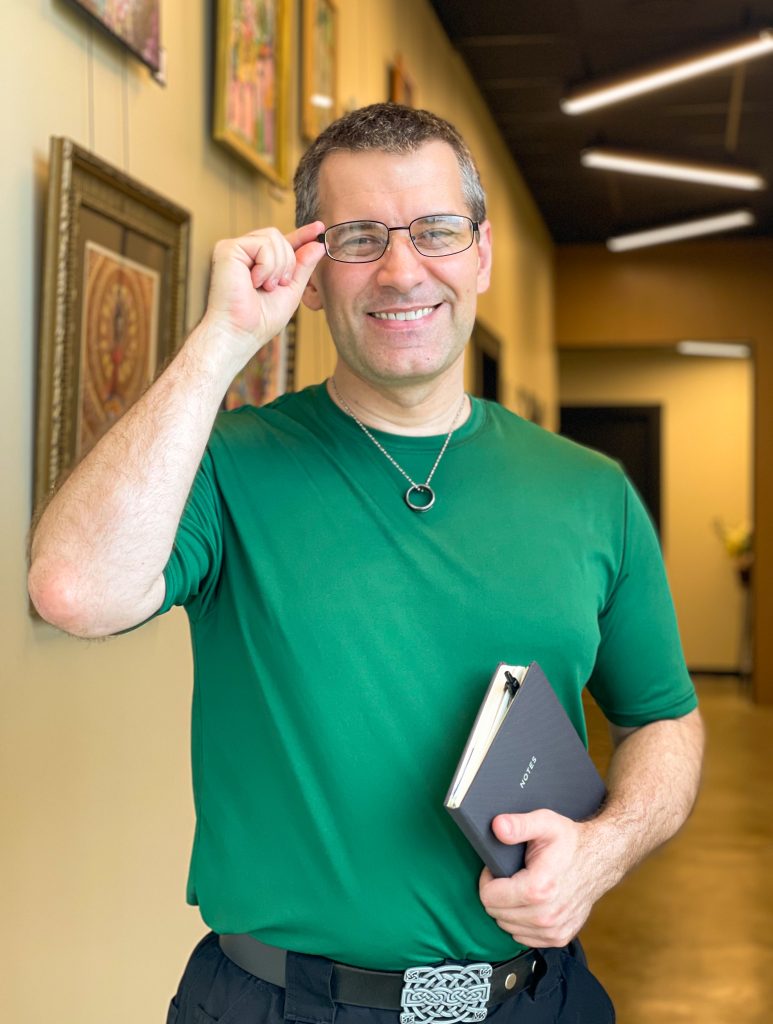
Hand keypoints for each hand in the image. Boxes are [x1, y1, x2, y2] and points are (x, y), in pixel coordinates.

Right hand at [201, 222, 325, 368]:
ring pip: (273, 237)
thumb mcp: (292, 290)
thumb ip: (303, 266)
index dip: (302, 235)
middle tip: (278, 285)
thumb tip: (318, 244)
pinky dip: (266, 266)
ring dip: (278, 266)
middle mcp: (245, 253)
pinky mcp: (227, 249)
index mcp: (258, 263)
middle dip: (288, 262)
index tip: (320, 227)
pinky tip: (254, 282)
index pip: (283, 243)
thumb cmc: (261, 320)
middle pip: (280, 237)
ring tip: (265, 286)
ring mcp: (235, 249)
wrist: (240, 333)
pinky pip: (262, 244)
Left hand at [478, 810, 603, 947]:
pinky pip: (523, 937)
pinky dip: (521, 922)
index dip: (487, 879)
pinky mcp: (559, 938)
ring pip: (507, 927)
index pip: (489, 897)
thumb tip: (497, 826)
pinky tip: (530, 903)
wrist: (600, 859)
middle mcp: (546, 915)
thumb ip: (518, 824)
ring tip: (521, 887)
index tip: (497, 868)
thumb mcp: (544, 823)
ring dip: (508, 909)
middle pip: (496, 913)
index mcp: (538, 889)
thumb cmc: (570, 841)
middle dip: (497, 893)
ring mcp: (553, 930)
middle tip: (510, 875)